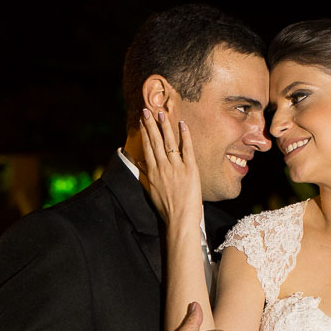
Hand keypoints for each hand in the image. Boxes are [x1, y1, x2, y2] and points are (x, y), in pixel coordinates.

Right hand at [138, 108, 201, 232]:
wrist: (180, 220)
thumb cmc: (166, 208)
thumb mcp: (151, 191)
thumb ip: (145, 174)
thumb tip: (139, 162)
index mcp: (152, 173)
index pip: (146, 148)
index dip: (144, 133)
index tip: (142, 121)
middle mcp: (162, 167)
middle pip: (155, 141)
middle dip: (150, 125)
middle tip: (147, 110)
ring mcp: (176, 167)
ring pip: (168, 142)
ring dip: (165, 127)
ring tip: (162, 114)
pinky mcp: (190, 169)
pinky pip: (187, 148)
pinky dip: (185, 135)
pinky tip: (182, 124)